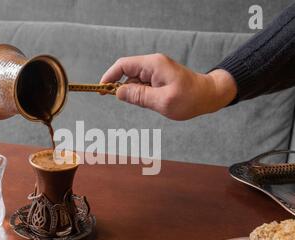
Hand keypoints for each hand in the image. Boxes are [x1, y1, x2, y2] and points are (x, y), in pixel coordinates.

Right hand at [100, 53, 236, 119]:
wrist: (209, 96)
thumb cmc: (190, 99)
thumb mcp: (162, 101)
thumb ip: (138, 96)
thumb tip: (118, 92)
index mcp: (153, 65)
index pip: (123, 65)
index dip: (109, 76)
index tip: (100, 90)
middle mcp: (153, 64)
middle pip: (127, 73)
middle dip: (121, 88)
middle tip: (125, 103)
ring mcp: (156, 71)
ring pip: (135, 81)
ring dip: (134, 93)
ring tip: (151, 104)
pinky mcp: (159, 78)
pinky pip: (143, 84)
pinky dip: (141, 94)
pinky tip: (152, 102)